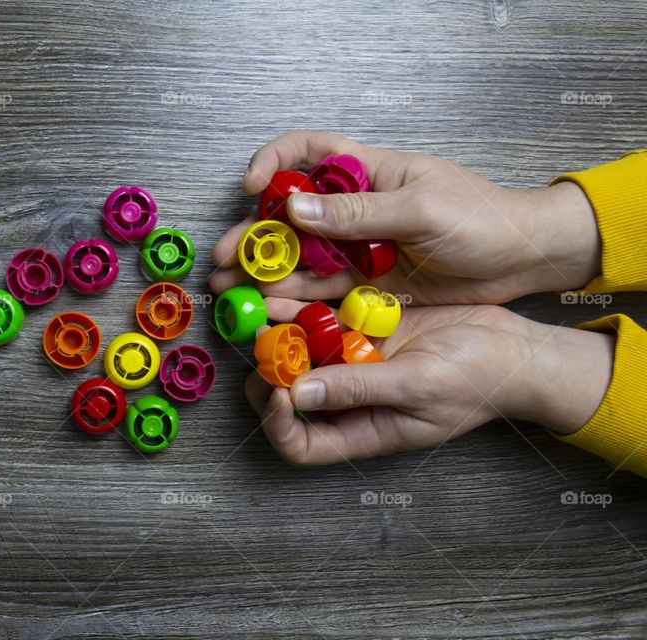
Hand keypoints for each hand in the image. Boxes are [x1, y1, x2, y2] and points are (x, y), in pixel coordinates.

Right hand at [211, 131, 601, 303]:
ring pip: (300, 256)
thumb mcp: (421, 210)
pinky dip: (294, 298)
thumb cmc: (481, 218)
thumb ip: (358, 213)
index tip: (253, 189)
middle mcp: (356, 209)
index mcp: (368, 173)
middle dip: (253, 233)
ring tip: (230, 288)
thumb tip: (293, 210)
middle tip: (223, 257)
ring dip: (263, 270)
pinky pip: (323, 289)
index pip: (309, 152)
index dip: (275, 163)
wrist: (521, 261)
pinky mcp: (366, 282)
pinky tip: (269, 306)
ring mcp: (358, 247)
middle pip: (291, 215)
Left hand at [247, 300, 613, 465]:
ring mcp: (353, 361)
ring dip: (280, 332)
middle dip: (268, 370)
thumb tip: (300, 394)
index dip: (277, 423)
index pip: (300, 444)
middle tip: (262, 339)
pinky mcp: (363, 328)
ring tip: (263, 305)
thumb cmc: (478, 380)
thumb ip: (360, 389)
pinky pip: (323, 320)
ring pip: (299, 352)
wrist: (513, 346)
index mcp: (360, 428)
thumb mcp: (419, 386)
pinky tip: (293, 285)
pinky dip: (305, 306)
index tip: (276, 387)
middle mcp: (348, 399)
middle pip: (287, 395)